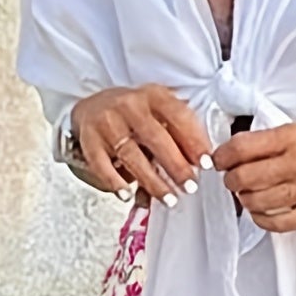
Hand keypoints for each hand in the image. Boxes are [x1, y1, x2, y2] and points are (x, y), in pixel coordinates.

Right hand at [71, 85, 213, 205]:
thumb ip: (178, 135)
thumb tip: (199, 166)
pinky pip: (101, 164)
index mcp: (153, 95)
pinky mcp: (89, 139)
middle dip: (176, 165)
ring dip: (152, 181)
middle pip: (156, 137)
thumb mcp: (159, 115)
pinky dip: (114, 182)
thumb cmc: (134, 117)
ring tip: (169, 199)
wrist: (93, 107)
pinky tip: (127, 195)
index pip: (177, 116)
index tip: (206, 164)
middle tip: (190, 186)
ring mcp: (107, 122)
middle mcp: (129, 105)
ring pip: (131, 154)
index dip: (194, 140)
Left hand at [212, 120, 295, 231]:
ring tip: (249, 196)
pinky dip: (261, 219)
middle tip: (233, 182)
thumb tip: (233, 156)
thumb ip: (270, 143)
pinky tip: (261, 212)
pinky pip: (275, 223)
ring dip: (246, 200)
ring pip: (256, 201)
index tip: (218, 162)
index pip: (241, 148)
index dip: (222, 157)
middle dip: (231, 182)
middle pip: (243, 178)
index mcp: (291, 137)